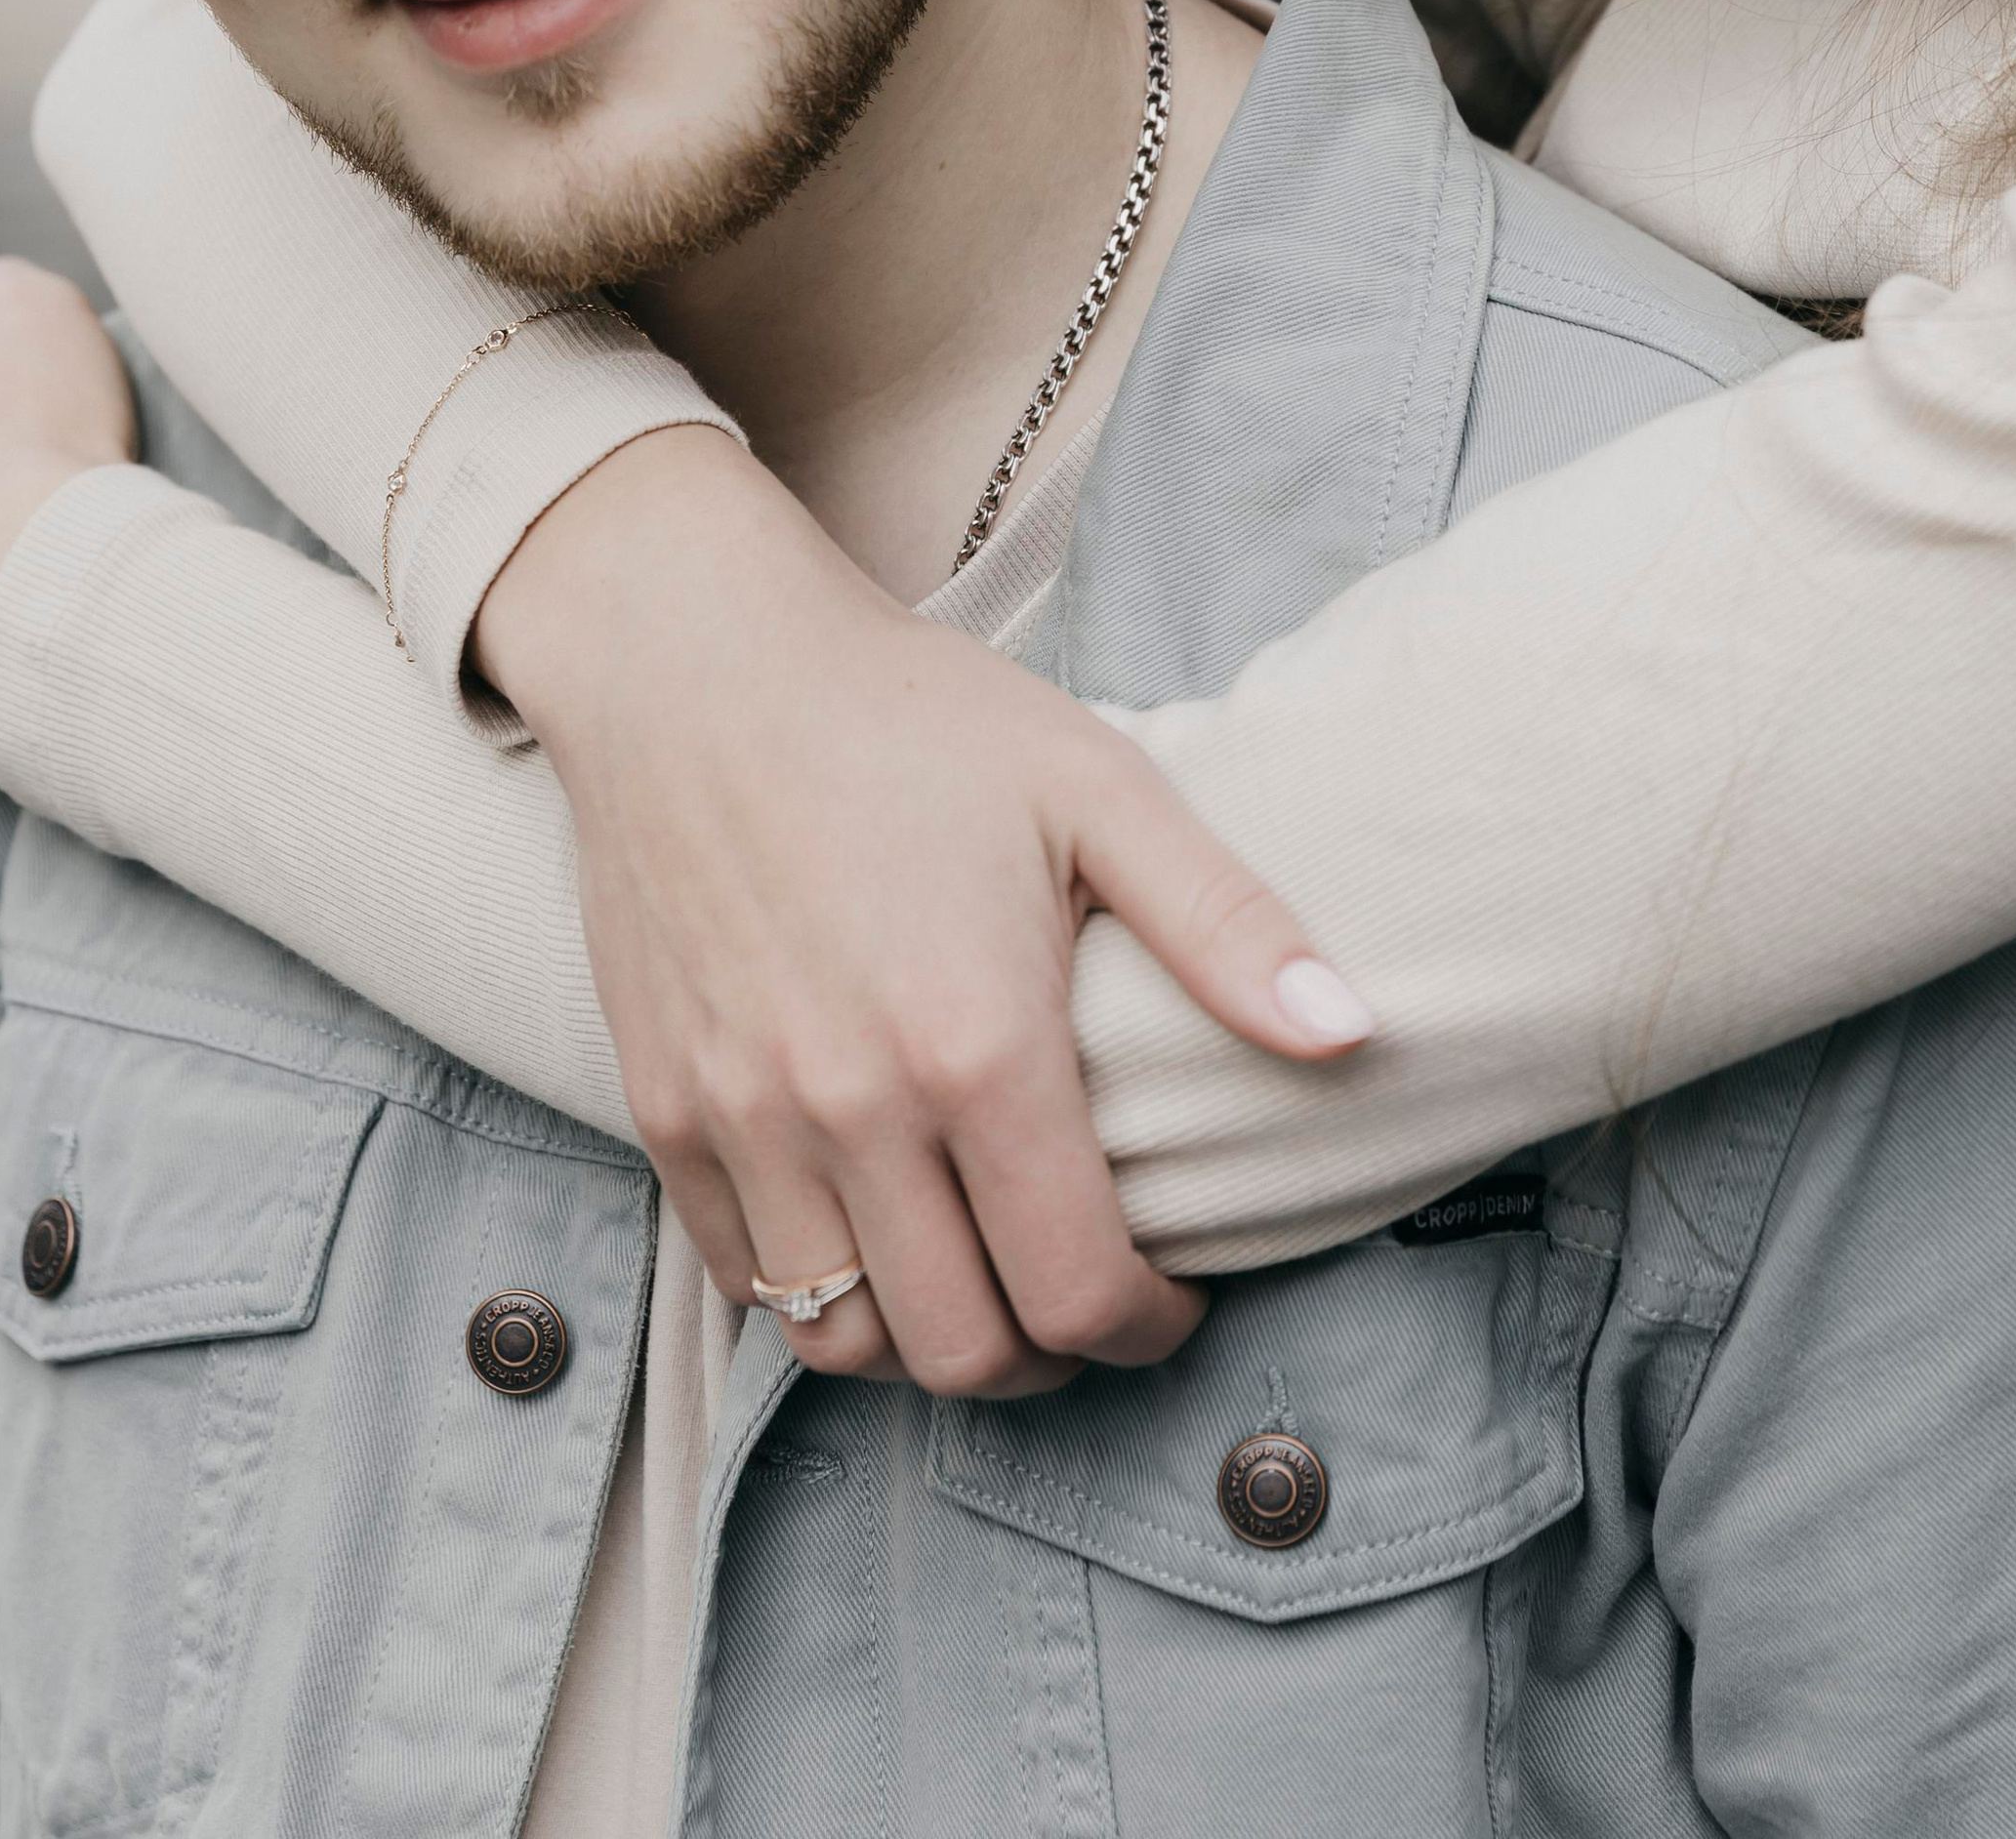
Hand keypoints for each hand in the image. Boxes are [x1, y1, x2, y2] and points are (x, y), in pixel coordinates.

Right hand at [475, 430, 1369, 1396]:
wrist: (698, 659)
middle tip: (1088, 1296)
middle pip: (966, 1353)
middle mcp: (852, 1107)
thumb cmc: (912, 715)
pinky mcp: (663, 1106)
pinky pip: (743, 1277)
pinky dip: (818, 1291)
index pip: (1078, 1291)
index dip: (1148, 1328)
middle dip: (1053, 1355)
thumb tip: (1352, 1035)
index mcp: (976, 1043)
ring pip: (844, 1343)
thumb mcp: (1095, 786)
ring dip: (931, 1341)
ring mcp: (742, 1117)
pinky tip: (875, 1226)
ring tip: (984, 1275)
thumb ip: (1226, 924)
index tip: (1172, 1295)